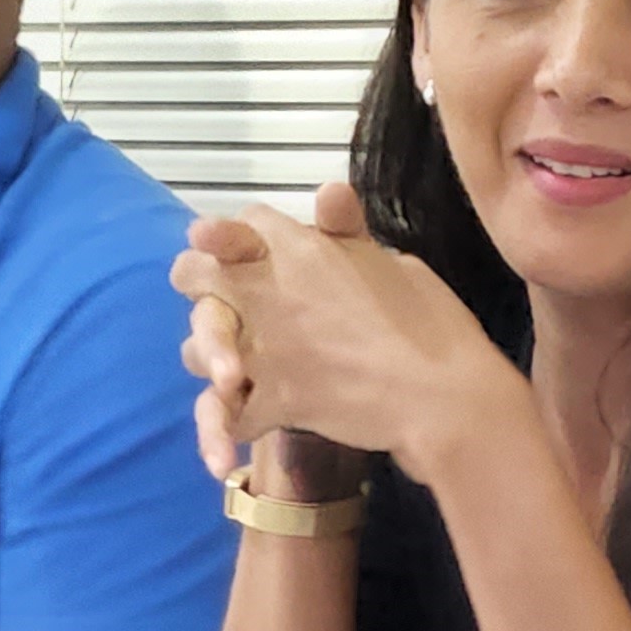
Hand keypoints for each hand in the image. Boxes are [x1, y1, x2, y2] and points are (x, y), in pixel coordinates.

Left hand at [174, 178, 514, 486]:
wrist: (440, 395)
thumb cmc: (429, 322)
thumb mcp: (393, 261)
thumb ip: (347, 234)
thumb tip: (330, 195)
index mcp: (300, 250)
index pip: (246, 222)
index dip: (239, 233)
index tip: (233, 244)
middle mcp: (267, 292)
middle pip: (191, 273)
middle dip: (195, 281)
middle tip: (213, 299)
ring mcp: (263, 349)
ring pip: (194, 350)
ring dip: (208, 358)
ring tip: (232, 370)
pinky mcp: (272, 401)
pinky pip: (227, 416)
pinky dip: (226, 430)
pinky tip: (236, 435)